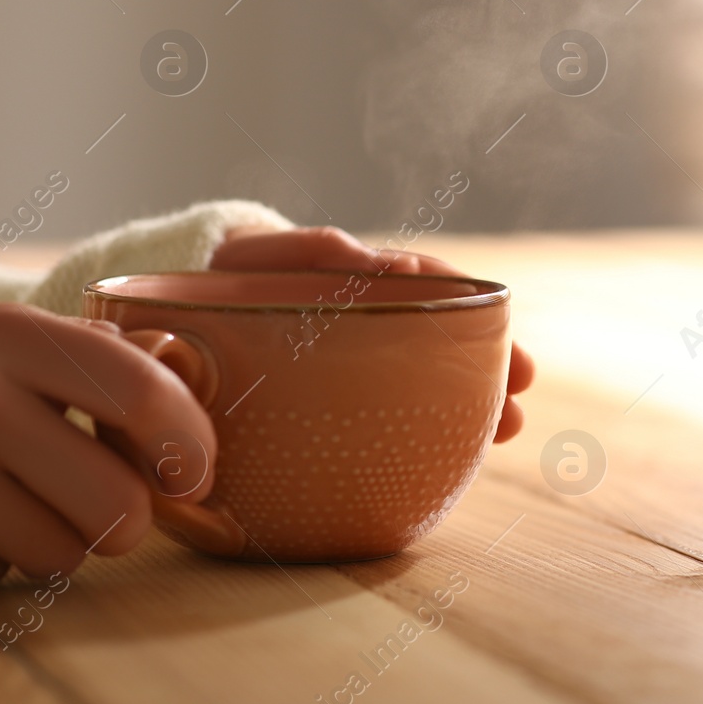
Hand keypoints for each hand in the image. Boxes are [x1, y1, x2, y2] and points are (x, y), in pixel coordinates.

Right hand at [0, 301, 214, 587]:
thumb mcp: (16, 338)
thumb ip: (105, 369)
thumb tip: (195, 434)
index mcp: (14, 335)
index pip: (141, 394)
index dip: (189, 444)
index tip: (193, 471)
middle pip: (117, 507)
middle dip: (126, 520)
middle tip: (103, 503)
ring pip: (60, 556)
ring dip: (53, 539)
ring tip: (7, 495)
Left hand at [210, 226, 533, 441]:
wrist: (178, 314)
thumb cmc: (226, 278)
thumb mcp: (266, 257)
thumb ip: (321, 253)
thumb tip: (394, 267)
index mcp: (355, 278)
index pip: (431, 290)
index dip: (476, 318)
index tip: (512, 349)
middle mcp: (363, 318)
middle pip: (439, 338)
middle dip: (487, 366)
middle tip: (523, 398)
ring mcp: (349, 357)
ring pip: (420, 376)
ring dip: (468, 399)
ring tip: (510, 427)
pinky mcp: (328, 392)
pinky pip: (384, 406)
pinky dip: (421, 423)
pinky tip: (451, 451)